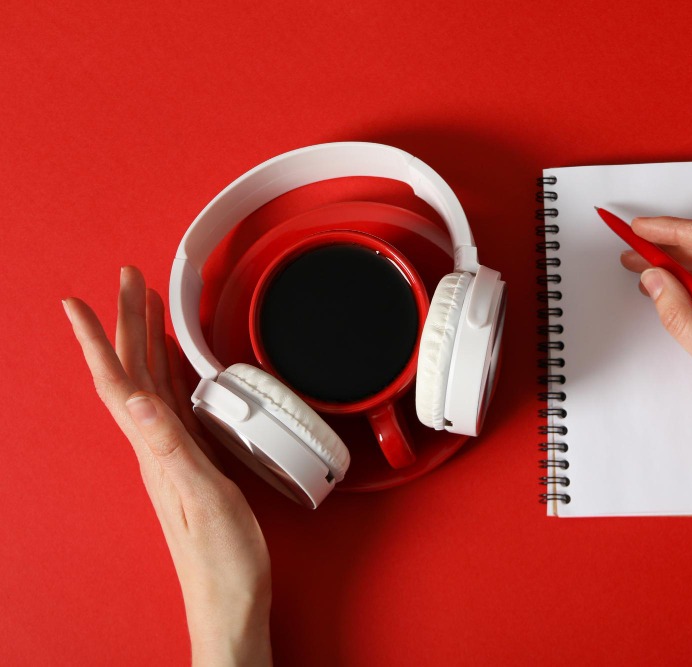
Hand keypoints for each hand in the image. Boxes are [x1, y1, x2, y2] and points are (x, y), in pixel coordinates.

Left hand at [64, 267, 271, 666]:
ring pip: (151, 385)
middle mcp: (155, 449)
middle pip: (132, 374)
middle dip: (127, 323)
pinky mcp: (193, 465)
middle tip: (128, 279)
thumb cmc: (221, 559)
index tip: (78, 302)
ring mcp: (172, 457)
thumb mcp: (201, 498)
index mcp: (154, 450)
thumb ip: (169, 447)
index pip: (116, 385)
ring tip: (149, 308)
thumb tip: (137, 397)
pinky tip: (178, 368)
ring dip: (146, 343)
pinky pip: (176, 405)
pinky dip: (173, 375)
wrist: (230, 600)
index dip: (96, 341)